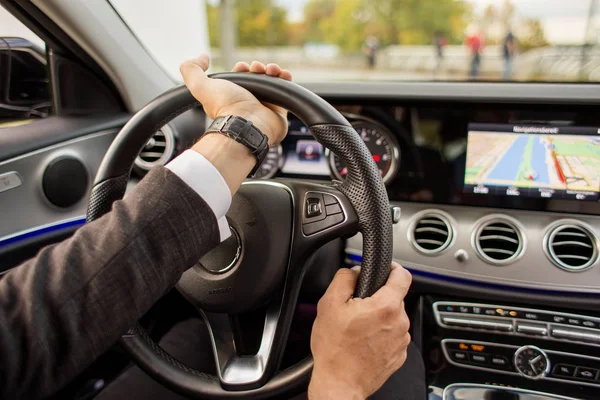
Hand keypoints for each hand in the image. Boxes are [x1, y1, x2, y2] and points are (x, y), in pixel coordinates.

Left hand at [180, 54, 291, 144]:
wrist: (246, 125)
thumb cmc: (224, 108)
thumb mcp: (200, 86)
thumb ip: (192, 70)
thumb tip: (202, 57)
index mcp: (232, 97)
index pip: (240, 78)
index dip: (242, 68)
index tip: (243, 66)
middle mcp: (249, 102)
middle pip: (257, 78)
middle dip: (259, 68)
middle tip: (258, 68)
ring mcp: (265, 106)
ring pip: (272, 83)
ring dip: (273, 71)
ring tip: (272, 70)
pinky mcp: (280, 111)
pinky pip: (285, 91)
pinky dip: (285, 80)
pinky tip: (283, 74)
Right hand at [308, 262, 411, 399]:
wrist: (340, 384)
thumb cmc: (335, 349)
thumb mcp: (329, 304)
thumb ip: (344, 278)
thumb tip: (354, 272)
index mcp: (386, 306)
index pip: (402, 275)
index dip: (393, 268)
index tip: (386, 269)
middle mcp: (399, 322)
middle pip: (394, 298)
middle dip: (377, 298)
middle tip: (356, 307)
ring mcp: (401, 341)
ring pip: (392, 317)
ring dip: (378, 317)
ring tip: (357, 328)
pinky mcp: (399, 355)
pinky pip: (392, 335)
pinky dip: (380, 334)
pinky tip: (363, 341)